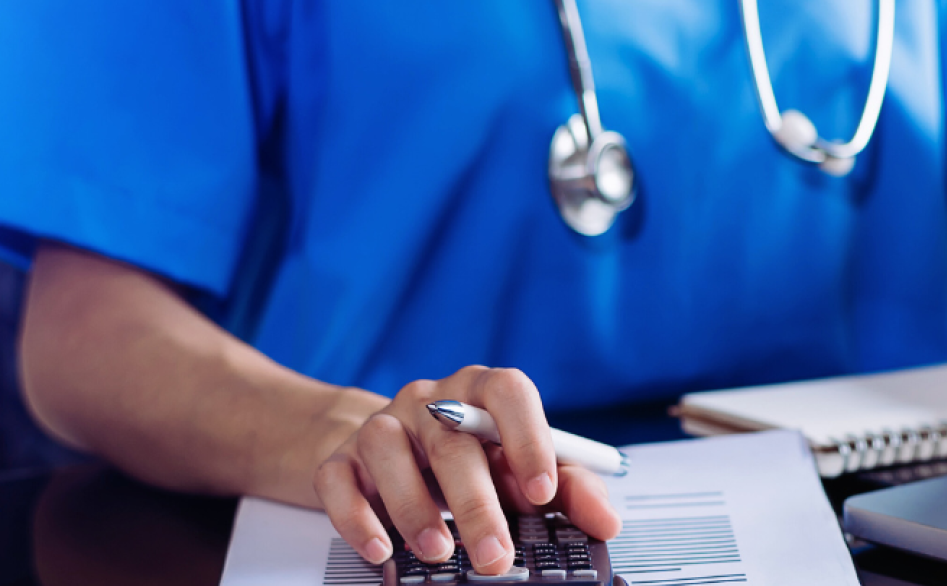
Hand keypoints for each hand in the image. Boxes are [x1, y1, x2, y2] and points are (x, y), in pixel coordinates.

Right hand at [313, 366, 620, 572]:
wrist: (397, 451)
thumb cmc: (473, 458)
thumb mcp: (525, 469)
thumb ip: (572, 490)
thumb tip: (607, 521)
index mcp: (482, 392)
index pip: (507, 392)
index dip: (528, 439)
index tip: (543, 493)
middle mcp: (430, 401)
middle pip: (452, 439)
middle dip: (476, 503)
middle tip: (495, 555)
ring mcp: (382, 425)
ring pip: (389, 450)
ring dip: (415, 508)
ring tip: (438, 551)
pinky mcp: (341, 459)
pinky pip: (339, 480)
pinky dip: (357, 516)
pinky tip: (382, 547)